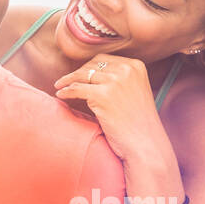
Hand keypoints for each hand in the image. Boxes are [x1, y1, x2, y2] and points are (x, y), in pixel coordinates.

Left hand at [54, 55, 171, 163]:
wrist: (146, 143)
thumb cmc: (138, 123)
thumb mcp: (135, 91)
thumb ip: (120, 79)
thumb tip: (92, 72)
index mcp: (135, 66)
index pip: (104, 60)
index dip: (88, 67)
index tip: (79, 75)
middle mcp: (126, 70)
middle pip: (92, 65)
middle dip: (78, 73)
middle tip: (66, 81)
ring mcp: (115, 81)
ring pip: (82, 75)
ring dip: (67, 80)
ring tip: (59, 85)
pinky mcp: (103, 95)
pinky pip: (76, 89)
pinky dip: (66, 91)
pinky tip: (60, 95)